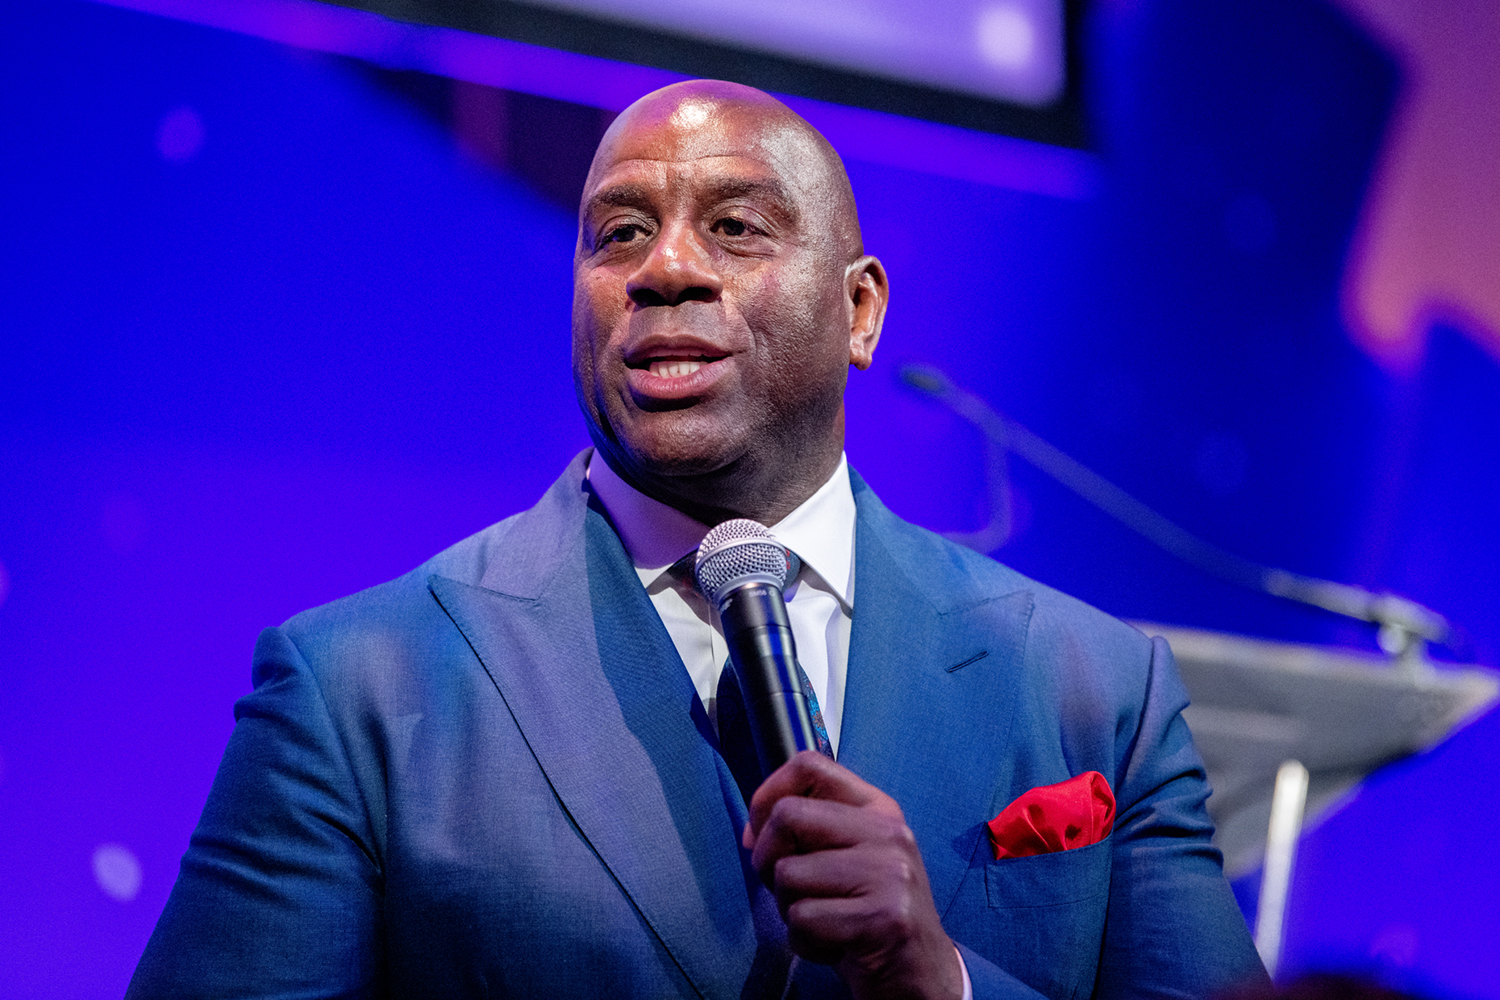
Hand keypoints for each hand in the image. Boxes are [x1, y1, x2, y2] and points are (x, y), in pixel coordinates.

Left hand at [743, 751, 963, 999]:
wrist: (921, 976)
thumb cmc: (869, 914)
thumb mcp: (849, 859)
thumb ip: (809, 834)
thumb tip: (752, 831)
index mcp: (878, 811)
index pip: (810, 765)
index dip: (767, 793)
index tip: (760, 831)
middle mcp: (888, 834)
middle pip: (787, 816)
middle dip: (767, 860)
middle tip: (789, 890)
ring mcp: (889, 874)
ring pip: (788, 874)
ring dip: (790, 910)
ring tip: (824, 921)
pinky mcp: (882, 919)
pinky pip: (803, 920)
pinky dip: (804, 942)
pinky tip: (835, 947)